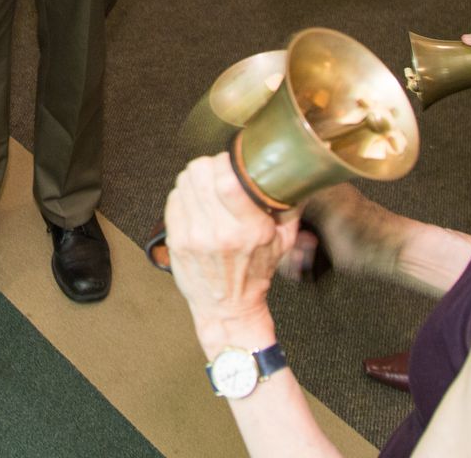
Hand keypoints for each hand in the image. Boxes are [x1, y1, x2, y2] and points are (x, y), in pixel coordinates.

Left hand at [163, 154, 297, 325]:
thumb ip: (291, 207)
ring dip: (195, 177)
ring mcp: (195, 237)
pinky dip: (183, 195)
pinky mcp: (177, 241)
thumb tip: (297, 177)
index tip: (231, 162)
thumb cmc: (255, 273)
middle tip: (216, 171)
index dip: (226, 162)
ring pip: (185, 182)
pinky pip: (173, 199)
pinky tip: (194, 203)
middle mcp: (221, 232)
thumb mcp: (284, 242)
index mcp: (251, 230)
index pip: (228, 181)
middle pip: (201, 174)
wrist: (227, 308)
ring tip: (205, 186)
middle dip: (208, 165)